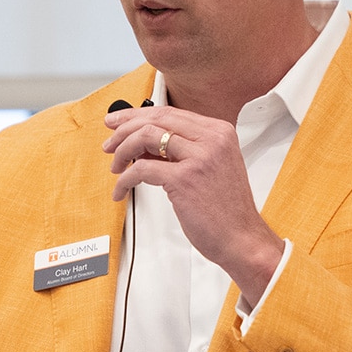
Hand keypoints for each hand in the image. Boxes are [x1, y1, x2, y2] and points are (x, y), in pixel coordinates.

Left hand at [102, 106, 284, 305]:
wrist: (242, 238)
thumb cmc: (226, 210)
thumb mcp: (210, 168)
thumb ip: (183, 151)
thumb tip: (145, 146)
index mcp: (218, 132)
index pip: (170, 113)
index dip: (138, 116)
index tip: (119, 122)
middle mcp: (211, 138)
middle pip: (155, 119)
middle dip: (124, 129)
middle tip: (109, 143)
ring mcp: (198, 157)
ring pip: (145, 137)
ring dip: (122, 151)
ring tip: (115, 167)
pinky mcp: (184, 178)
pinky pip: (141, 169)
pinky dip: (125, 180)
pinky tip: (121, 190)